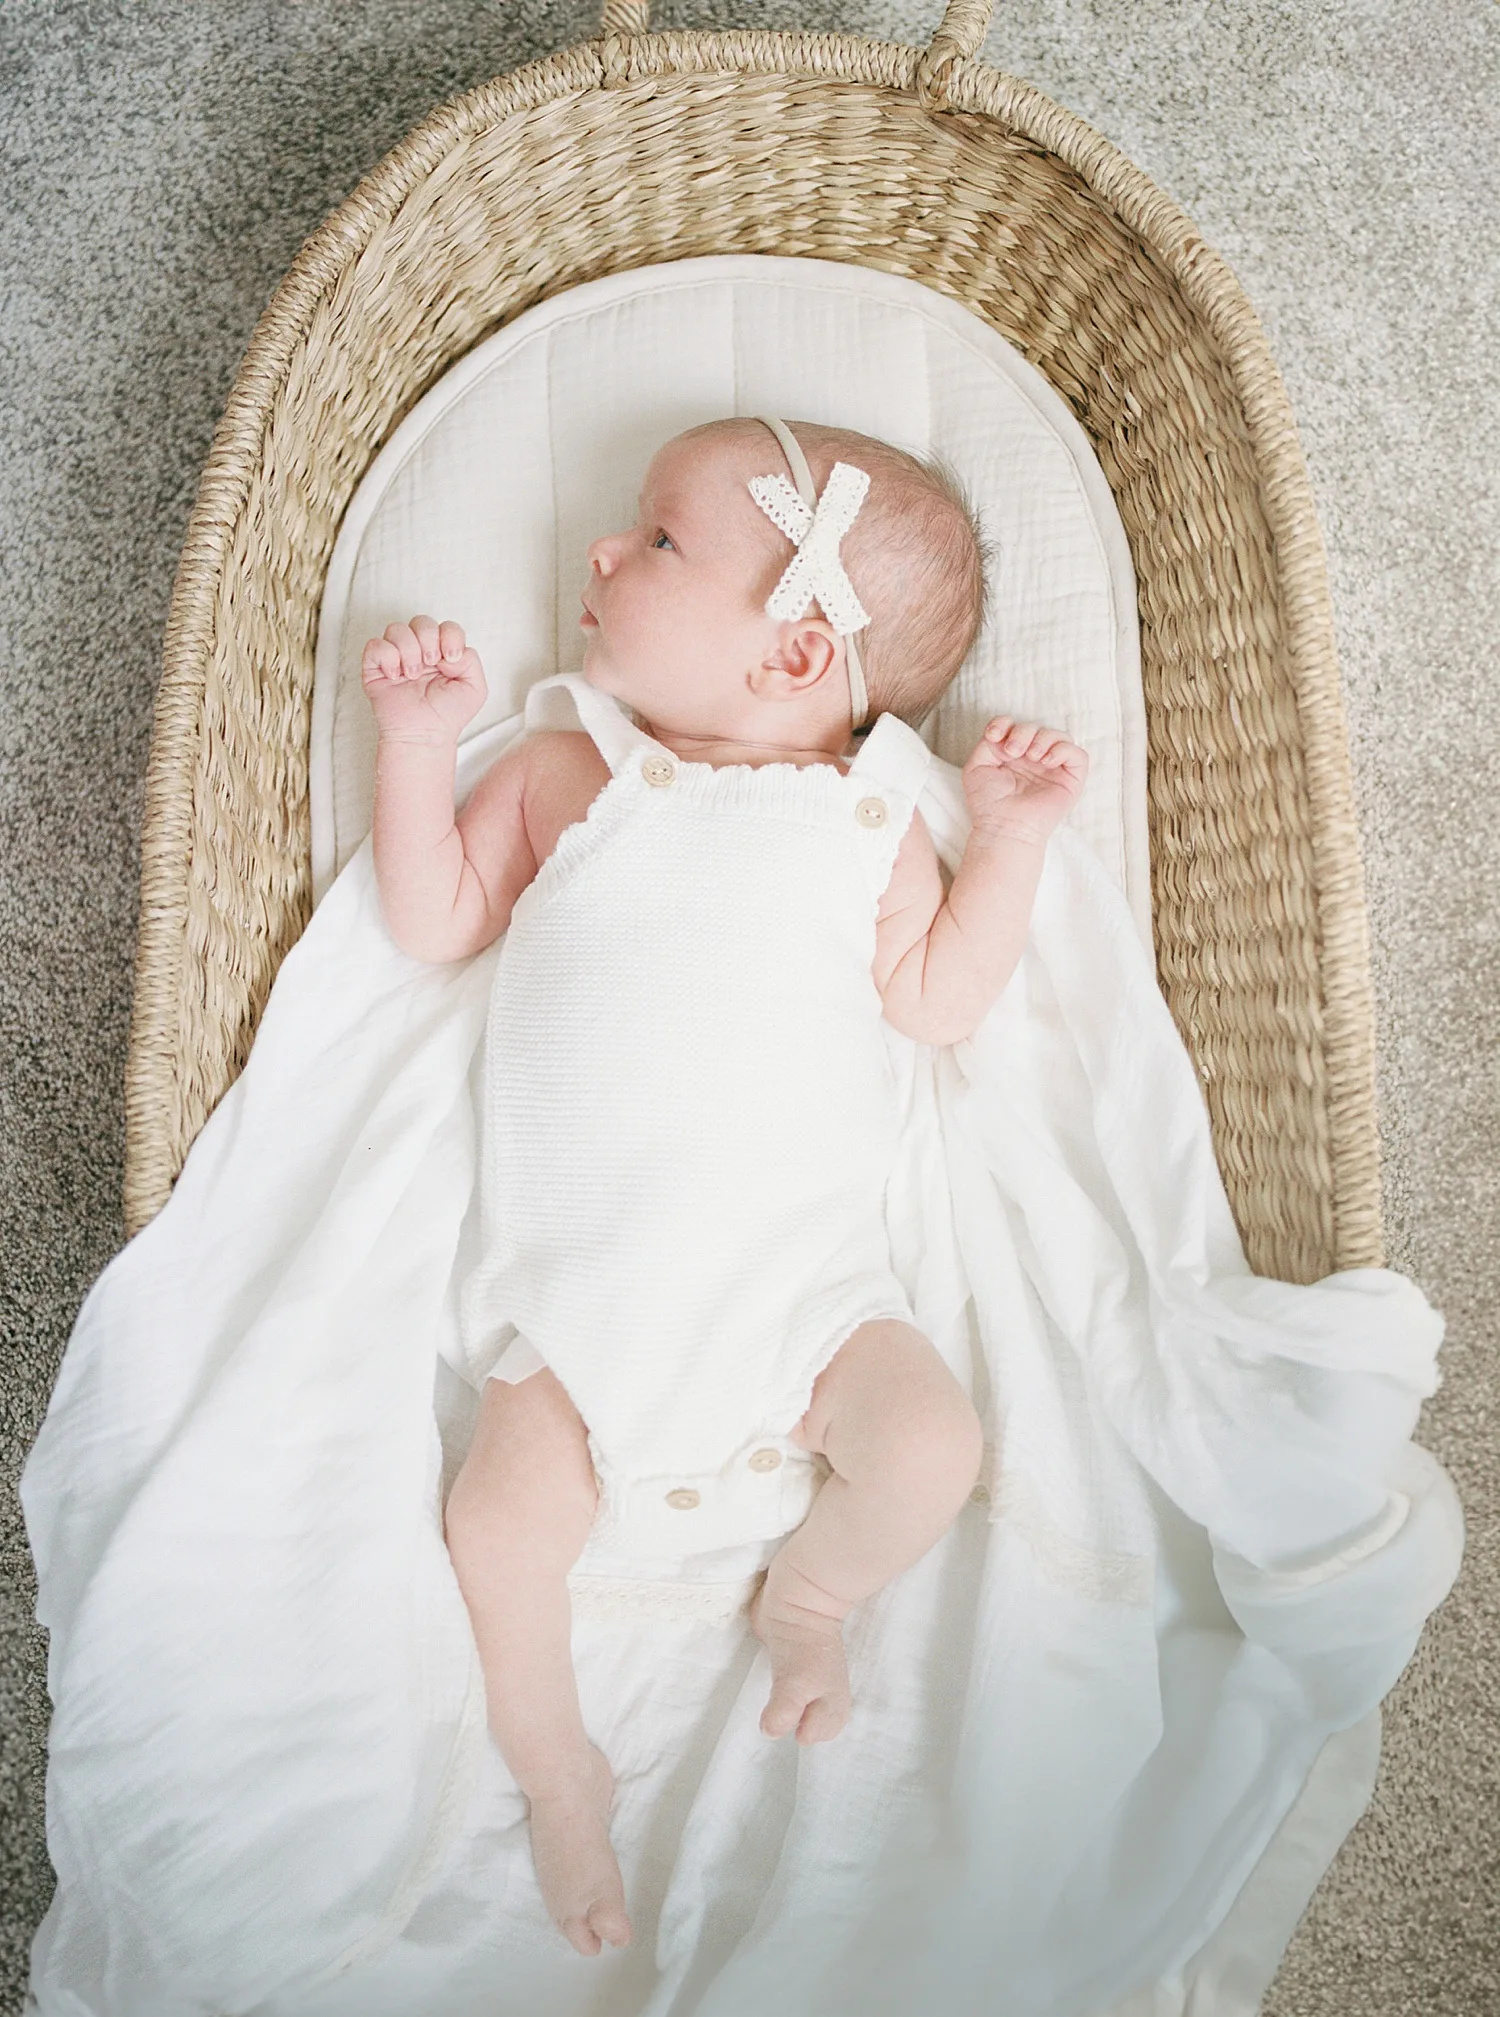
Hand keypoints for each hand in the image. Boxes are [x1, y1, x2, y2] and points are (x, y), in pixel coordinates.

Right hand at [361, 616, 486, 744]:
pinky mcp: (376, 667)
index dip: (449, 636)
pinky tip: (396, 676)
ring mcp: (397, 658)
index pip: (446, 626)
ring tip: (413, 675)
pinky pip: (375, 645)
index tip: (450, 658)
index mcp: (442, 652)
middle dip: (428, 640)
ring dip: (408, 651)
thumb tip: (448, 650)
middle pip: (421, 621)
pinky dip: (387, 658)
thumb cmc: (448, 715)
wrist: (425, 733)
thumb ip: (471, 660)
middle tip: (431, 664)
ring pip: (396, 629)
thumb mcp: (475, 687)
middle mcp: (419, 651)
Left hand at [961, 717, 1087, 842]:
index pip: (1014, 726)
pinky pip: (1078, 754)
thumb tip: (1004, 732)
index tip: (993, 735)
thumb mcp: (977, 766)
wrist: (1003, 826)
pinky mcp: (1070, 780)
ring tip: (1030, 757)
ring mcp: (1053, 769)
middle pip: (1036, 728)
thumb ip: (987, 743)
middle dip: (1023, 733)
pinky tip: (1046, 762)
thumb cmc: (988, 803)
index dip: (1005, 723)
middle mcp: (1033, 759)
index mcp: (1013, 755)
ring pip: (1059, 736)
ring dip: (1042, 739)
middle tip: (1012, 752)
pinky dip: (1062, 750)